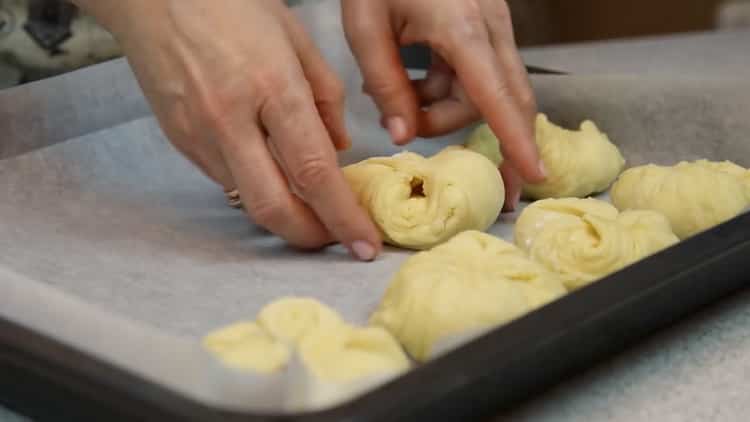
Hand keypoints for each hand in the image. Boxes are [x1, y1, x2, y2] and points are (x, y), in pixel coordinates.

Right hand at [74, 0, 381, 259]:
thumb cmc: (232, 5)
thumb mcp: (297, 37)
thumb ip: (326, 97)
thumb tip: (339, 149)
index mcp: (272, 86)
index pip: (314, 171)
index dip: (344, 217)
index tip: (365, 245)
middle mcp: (231, 120)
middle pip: (274, 207)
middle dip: (311, 237)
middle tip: (337, 241)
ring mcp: (199, 136)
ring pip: (248, 201)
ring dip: (286, 216)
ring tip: (313, 210)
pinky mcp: (180, 141)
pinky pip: (227, 180)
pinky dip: (258, 190)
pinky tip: (274, 178)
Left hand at [341, 0, 545, 210]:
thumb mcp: (366, 29)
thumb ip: (386, 86)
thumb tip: (403, 136)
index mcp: (462, 29)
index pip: (498, 97)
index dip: (516, 140)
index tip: (533, 175)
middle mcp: (491, 28)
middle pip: (500, 101)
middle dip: (461, 127)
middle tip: (412, 131)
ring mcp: (493, 25)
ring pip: (487, 90)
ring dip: (445, 106)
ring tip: (399, 94)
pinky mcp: (486, 25)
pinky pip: (478, 73)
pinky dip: (448, 88)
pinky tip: (413, 78)